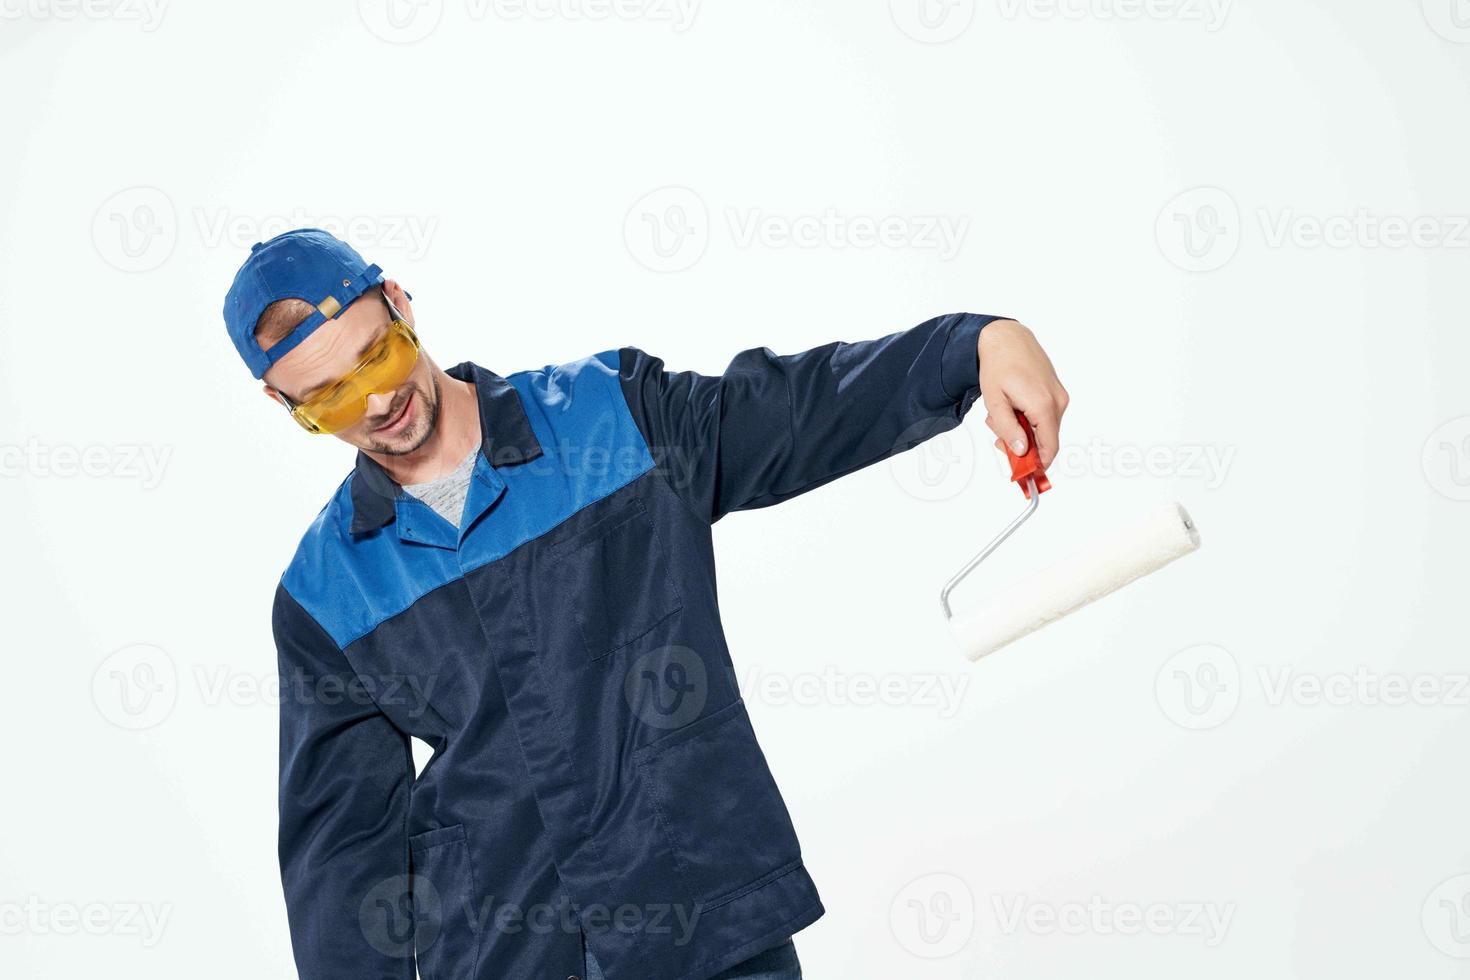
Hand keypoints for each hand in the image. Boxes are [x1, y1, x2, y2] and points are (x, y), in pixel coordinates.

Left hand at [976, 319, 1068, 468]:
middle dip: (1022, 444)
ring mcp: (1060, 397)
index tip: (1024, 475)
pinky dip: (1028, 418)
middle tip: (997, 434)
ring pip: (1044, 428)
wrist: (1007, 338)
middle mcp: (1058, 402)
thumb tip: (1022, 452)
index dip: (1038, 465)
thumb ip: (1009, 429)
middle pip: (1045, 440)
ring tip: (1002, 412)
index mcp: (1043, 406)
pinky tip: (1013, 405)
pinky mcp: (1057, 392)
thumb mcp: (995, 402)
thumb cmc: (998, 366)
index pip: (1050, 447)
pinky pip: (1045, 416)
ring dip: (1022, 429)